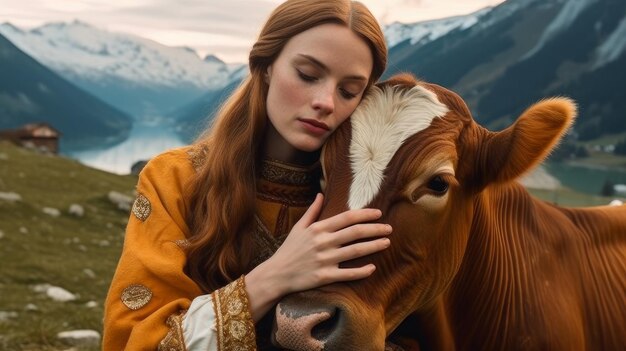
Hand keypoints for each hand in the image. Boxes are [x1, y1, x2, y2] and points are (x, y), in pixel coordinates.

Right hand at [245, 193, 391, 319]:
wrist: (276, 274)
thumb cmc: (288, 250)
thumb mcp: (298, 227)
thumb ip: (312, 211)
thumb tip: (320, 194)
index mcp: (319, 229)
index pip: (347, 217)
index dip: (365, 214)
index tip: (379, 213)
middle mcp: (323, 242)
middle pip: (355, 233)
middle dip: (375, 229)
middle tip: (390, 228)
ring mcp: (325, 260)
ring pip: (355, 251)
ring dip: (374, 246)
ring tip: (387, 242)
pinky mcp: (324, 276)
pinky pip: (347, 274)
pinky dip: (361, 271)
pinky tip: (373, 268)